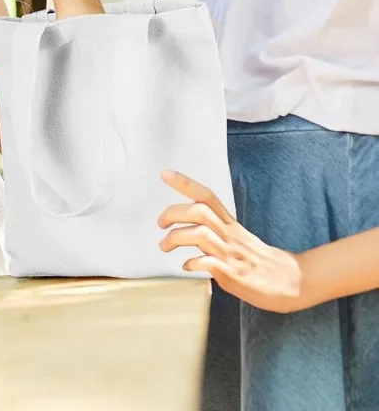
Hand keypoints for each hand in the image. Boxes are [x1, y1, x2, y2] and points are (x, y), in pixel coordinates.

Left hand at [158, 170, 305, 312]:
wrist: (295, 282)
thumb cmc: (260, 261)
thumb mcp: (236, 239)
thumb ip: (213, 232)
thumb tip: (185, 230)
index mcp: (230, 224)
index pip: (207, 196)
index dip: (185, 183)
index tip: (164, 173)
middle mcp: (230, 235)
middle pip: (199, 211)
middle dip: (173, 213)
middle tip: (160, 223)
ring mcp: (233, 255)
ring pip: (201, 234)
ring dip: (176, 237)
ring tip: (165, 246)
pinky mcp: (236, 275)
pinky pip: (210, 264)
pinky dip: (193, 262)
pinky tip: (186, 266)